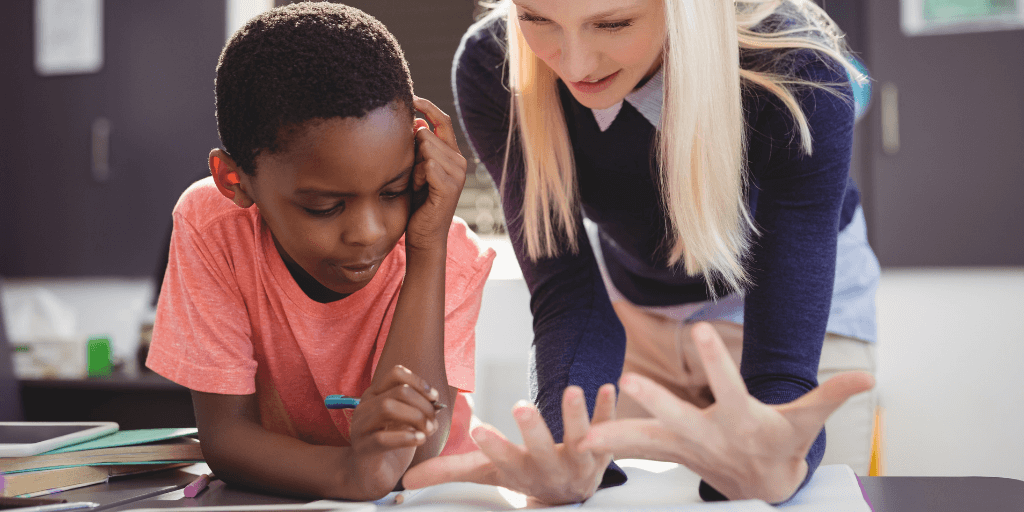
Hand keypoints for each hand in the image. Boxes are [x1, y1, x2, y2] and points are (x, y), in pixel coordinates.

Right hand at [345, 365, 440, 496]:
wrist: (372, 476)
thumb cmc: (393, 445)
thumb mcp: (408, 421)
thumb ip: (419, 409)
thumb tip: (437, 404)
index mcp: (376, 394)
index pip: (396, 373)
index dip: (419, 382)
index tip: (435, 398)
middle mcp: (365, 406)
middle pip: (398, 391)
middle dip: (423, 405)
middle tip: (434, 422)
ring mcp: (360, 426)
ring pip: (387, 408)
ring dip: (415, 418)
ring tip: (428, 432)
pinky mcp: (362, 448)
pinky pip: (382, 438)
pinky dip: (406, 437)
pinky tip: (419, 440)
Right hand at [402, 384, 616, 504]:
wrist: (571, 493)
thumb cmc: (524, 475)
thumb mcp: (488, 474)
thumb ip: (450, 472)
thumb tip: (406, 482)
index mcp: (520, 472)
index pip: (502, 461)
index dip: (492, 447)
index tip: (478, 430)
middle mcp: (550, 469)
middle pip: (541, 450)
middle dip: (532, 430)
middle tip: (521, 406)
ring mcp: (579, 459)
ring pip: (579, 438)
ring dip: (575, 415)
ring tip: (571, 389)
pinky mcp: (604, 447)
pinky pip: (609, 428)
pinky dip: (608, 409)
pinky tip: (608, 386)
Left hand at [405, 96, 466, 252]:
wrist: (423, 234)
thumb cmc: (417, 203)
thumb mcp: (415, 168)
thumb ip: (419, 147)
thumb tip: (416, 121)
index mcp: (452, 154)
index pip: (442, 120)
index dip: (427, 106)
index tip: (411, 97)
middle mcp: (459, 161)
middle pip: (426, 132)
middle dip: (412, 150)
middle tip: (413, 175)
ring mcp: (457, 173)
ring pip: (425, 146)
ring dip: (413, 165)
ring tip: (416, 184)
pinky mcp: (450, 186)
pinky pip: (427, 165)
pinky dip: (416, 177)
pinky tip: (418, 190)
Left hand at [580, 322, 873, 503]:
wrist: (761, 488)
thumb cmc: (783, 446)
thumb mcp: (808, 421)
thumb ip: (832, 395)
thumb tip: (871, 377)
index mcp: (742, 422)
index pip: (729, 386)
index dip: (717, 360)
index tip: (703, 331)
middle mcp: (709, 437)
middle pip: (679, 417)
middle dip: (655, 400)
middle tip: (628, 380)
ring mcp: (686, 448)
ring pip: (649, 441)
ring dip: (619, 436)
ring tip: (586, 435)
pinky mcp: (670, 453)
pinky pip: (639, 448)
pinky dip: (614, 443)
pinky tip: (584, 439)